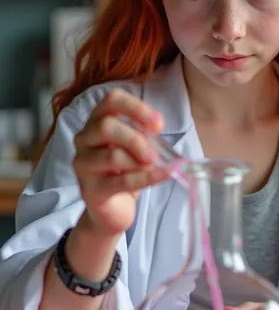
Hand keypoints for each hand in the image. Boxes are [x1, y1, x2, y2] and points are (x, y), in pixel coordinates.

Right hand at [73, 88, 168, 235]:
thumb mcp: (137, 147)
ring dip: (140, 162)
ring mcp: (83, 165)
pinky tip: (164, 175)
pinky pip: (122, 181)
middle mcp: (84, 139)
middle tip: (155, 154)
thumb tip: (156, 125)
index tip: (158, 123)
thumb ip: (144, 133)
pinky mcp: (90, 190)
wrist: (113, 209)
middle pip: (107, 126)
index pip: (111, 100)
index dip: (136, 108)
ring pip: (113, 155)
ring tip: (152, 167)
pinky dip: (148, 177)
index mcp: (96, 121)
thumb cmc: (125, 172)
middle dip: (137, 139)